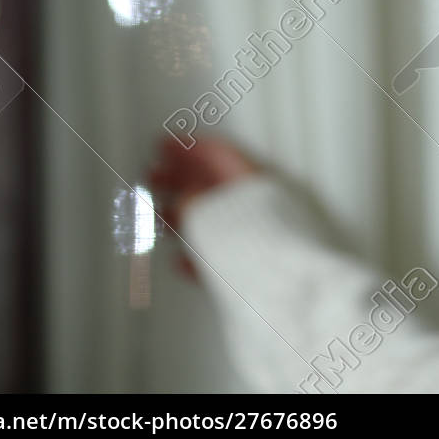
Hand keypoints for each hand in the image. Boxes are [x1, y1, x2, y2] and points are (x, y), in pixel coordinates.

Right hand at [147, 135, 260, 281]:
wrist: (282, 292)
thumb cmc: (254, 249)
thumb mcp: (207, 216)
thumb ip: (191, 201)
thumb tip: (183, 199)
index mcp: (254, 181)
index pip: (217, 153)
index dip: (187, 148)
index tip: (165, 146)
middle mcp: (263, 203)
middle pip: (217, 184)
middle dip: (183, 180)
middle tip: (156, 178)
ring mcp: (264, 234)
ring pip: (220, 219)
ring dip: (189, 216)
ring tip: (163, 219)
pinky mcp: (260, 265)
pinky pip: (225, 251)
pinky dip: (202, 250)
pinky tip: (184, 260)